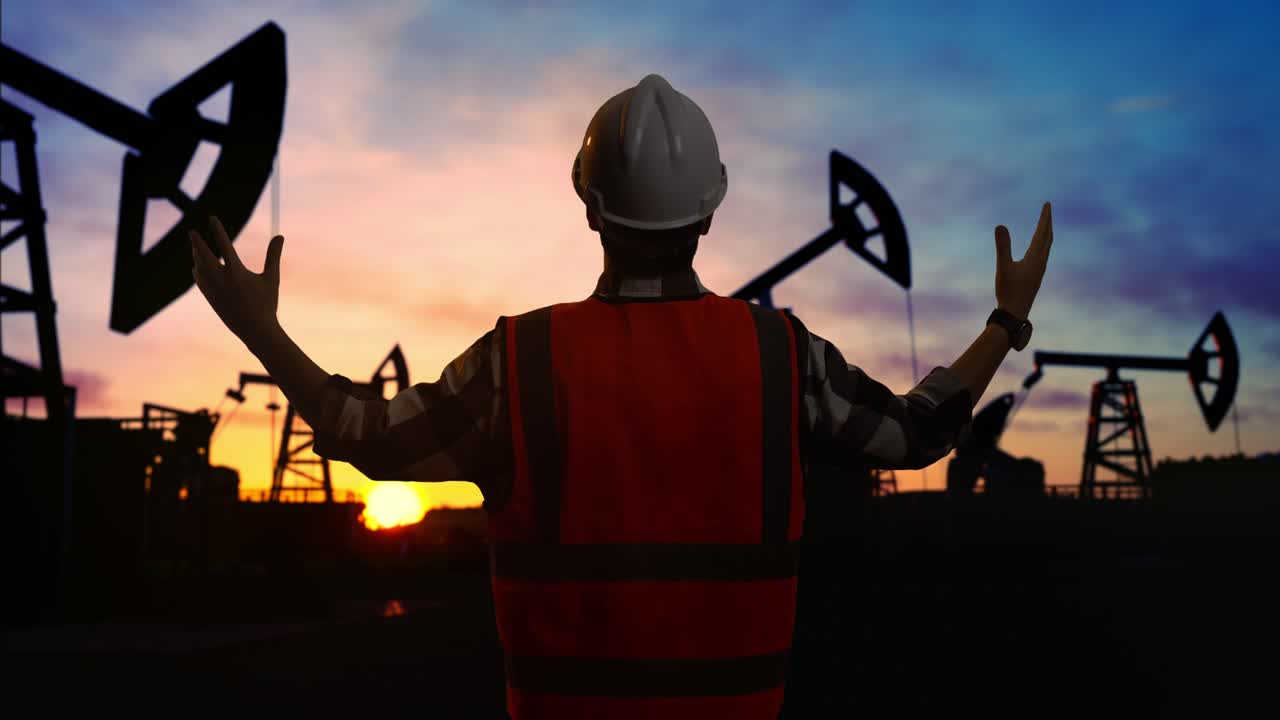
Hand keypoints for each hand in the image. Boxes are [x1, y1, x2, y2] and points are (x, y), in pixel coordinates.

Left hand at [190, 215, 284, 348]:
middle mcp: (221, 279)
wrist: (256, 331)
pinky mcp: (211, 298)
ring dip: (196, 255)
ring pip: (199, 268)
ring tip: (195, 247)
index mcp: (236, 272)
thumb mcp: (271, 278)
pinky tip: (198, 266)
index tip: (211, 218)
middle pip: (204, 255)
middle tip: (191, 231)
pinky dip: (198, 271)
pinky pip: (200, 280)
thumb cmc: (267, 304)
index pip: (224, 244)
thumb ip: (273, 256)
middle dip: (196, 242)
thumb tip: (280, 236)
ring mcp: (214, 290)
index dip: (217, 229)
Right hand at [994, 202, 1053, 319]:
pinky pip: (1043, 255)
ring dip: (1047, 233)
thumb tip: (1000, 225)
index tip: (1048, 204)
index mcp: (1035, 257)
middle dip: (1048, 222)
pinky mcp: (1036, 276)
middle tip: (1048, 209)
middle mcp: (1041, 262)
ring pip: (1047, 247)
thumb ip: (1002, 245)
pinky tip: (1038, 249)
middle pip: (1048, 237)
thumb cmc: (1008, 290)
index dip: (1045, 217)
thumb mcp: (1003, 266)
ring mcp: (1039, 270)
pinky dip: (1043, 245)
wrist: (1015, 313)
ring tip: (1046, 225)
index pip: (1042, 232)